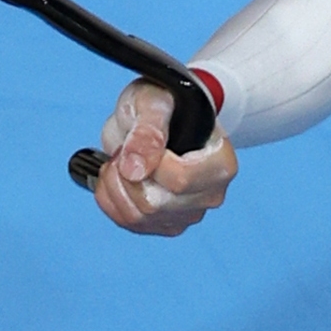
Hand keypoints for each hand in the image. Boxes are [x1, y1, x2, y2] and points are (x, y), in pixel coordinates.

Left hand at [92, 79, 236, 234]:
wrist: (158, 120)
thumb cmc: (163, 107)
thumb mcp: (153, 105)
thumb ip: (148, 132)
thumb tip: (136, 169)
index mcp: (221, 165)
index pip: (179, 182)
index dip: (148, 163)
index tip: (138, 140)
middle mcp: (210, 195)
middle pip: (154, 204)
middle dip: (124, 175)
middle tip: (124, 149)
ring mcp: (188, 214)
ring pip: (137, 217)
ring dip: (113, 187)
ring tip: (118, 162)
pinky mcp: (165, 225)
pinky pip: (128, 224)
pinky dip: (110, 200)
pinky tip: (115, 179)